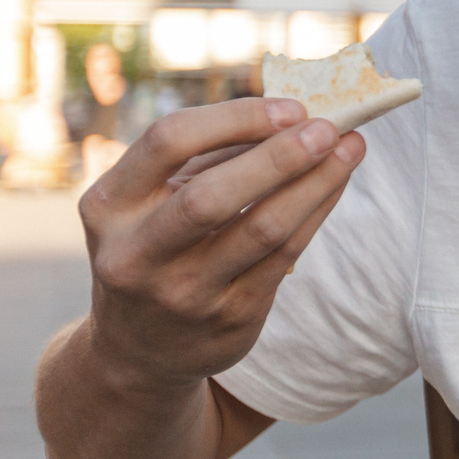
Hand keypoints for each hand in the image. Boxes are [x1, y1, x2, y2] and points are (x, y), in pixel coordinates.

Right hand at [80, 98, 364, 389]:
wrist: (139, 351)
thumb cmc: (157, 249)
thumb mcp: (150, 204)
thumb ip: (205, 160)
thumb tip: (290, 114)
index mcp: (108, 206)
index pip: (167, 141)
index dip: (235, 117)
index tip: (290, 107)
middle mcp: (136, 253)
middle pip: (212, 196)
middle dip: (280, 156)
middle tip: (330, 128)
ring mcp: (183, 292)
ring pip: (262, 228)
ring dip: (316, 182)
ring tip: (349, 149)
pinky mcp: (230, 318)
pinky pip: (285, 256)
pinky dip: (317, 212)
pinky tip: (335, 184)